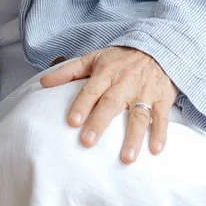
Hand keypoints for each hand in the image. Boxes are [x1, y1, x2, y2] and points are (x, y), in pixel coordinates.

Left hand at [40, 46, 178, 162]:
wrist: (157, 48)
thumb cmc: (119, 59)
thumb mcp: (93, 58)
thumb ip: (68, 71)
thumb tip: (42, 82)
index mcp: (106, 72)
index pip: (91, 90)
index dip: (82, 104)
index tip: (72, 122)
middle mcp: (125, 82)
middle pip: (111, 104)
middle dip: (100, 123)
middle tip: (87, 142)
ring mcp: (145, 91)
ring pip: (139, 115)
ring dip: (133, 137)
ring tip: (126, 158)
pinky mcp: (162, 98)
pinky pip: (162, 117)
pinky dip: (160, 133)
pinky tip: (155, 150)